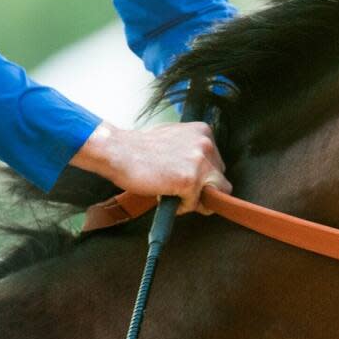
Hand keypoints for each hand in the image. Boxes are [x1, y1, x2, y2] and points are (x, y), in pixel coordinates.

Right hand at [71, 121, 231, 214]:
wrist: (117, 151)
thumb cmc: (140, 147)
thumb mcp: (174, 139)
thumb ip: (191, 151)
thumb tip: (204, 171)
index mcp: (204, 132)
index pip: (218, 163)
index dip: (204, 177)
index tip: (188, 181)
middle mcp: (207, 144)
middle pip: (221, 180)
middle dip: (203, 189)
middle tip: (179, 189)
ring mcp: (200, 162)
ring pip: (214, 194)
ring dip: (194, 198)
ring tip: (172, 192)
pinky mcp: (191, 180)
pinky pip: (195, 204)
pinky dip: (181, 206)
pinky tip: (164, 195)